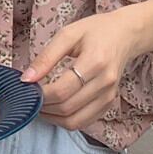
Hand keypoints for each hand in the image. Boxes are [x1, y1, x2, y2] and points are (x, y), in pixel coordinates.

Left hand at [20, 0, 152, 130]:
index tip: (27, 89)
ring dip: (53, 118)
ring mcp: (109, 95)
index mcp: (95, 62)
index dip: (41, 95)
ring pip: (75, 121)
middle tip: (30, 97)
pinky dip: (66, 120)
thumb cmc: (96, 31)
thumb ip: (46, 57)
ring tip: (40, 105)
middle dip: (43, 107)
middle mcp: (105, 82)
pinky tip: (55, 109)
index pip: (62, 90)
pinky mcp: (109, 103)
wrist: (126, 34)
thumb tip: (27, 78)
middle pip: (67, 107)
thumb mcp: (67, 35)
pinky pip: (84, 122)